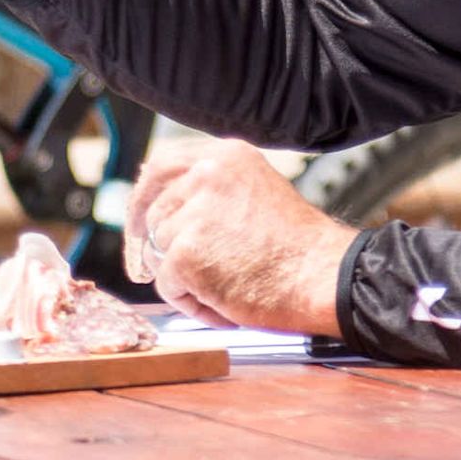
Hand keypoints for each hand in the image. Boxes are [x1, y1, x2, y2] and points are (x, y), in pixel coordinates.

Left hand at [124, 136, 353, 335]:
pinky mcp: (185, 255)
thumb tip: (165, 204)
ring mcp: (193, 215)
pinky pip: (168, 285)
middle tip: (181, 270)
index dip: (144, 197)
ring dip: (184, 277)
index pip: (160, 167)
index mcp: (224, 157)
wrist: (323, 276)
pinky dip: (191, 301)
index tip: (137, 220)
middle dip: (161, 247)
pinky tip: (224, 301)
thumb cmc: (297, 246)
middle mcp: (205, 176)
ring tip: (228, 283)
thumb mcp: (256, 192)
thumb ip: (214, 190)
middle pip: (155, 214)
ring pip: (159, 253)